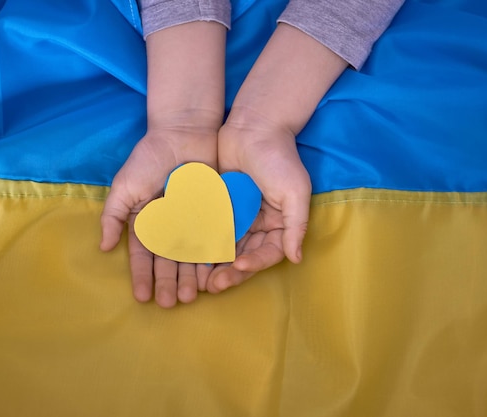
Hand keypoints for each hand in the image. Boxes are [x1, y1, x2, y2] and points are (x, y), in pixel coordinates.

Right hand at [100, 121, 216, 307]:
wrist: (185, 133)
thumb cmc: (150, 158)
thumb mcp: (125, 186)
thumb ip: (113, 215)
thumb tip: (101, 248)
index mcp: (146, 221)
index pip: (143, 254)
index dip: (142, 276)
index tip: (143, 297)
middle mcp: (169, 226)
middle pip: (168, 260)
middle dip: (168, 282)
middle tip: (170, 304)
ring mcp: (192, 221)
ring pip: (191, 255)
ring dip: (190, 277)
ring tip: (190, 297)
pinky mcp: (213, 214)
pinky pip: (213, 240)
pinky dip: (212, 258)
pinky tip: (211, 276)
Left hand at [203, 116, 311, 292]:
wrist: (254, 126)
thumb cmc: (279, 158)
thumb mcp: (295, 192)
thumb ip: (296, 226)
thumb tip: (296, 258)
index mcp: (280, 224)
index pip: (269, 253)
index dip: (255, 264)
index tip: (240, 266)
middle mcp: (260, 225)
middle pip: (246, 256)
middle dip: (232, 272)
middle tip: (215, 285)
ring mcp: (238, 217)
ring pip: (226, 248)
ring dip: (215, 265)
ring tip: (200, 280)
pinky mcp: (219, 206)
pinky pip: (210, 229)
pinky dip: (202, 244)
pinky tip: (190, 255)